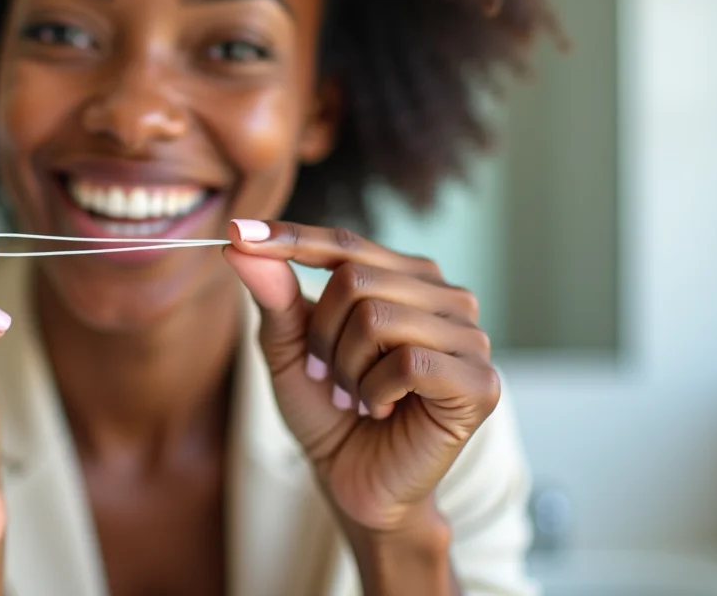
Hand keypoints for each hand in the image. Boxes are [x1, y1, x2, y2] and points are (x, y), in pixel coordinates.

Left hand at [224, 219, 499, 533]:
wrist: (357, 484)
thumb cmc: (329, 413)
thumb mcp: (288, 350)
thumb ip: (273, 297)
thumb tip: (240, 244)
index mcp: (407, 278)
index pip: (345, 243)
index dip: (291, 238)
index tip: (236, 232)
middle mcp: (447, 297)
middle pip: (355, 278)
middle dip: (321, 335)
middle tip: (329, 377)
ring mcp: (470, 337)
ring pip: (377, 318)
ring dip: (347, 368)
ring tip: (356, 397)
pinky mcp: (480, 382)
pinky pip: (407, 363)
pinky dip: (375, 393)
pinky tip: (382, 411)